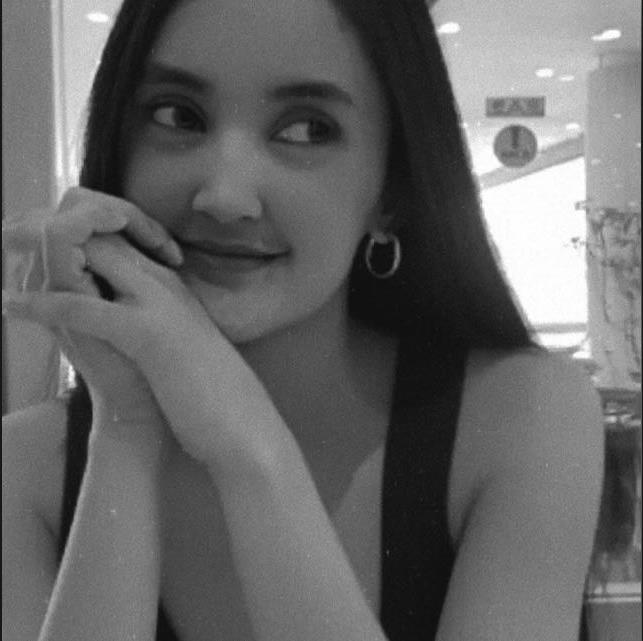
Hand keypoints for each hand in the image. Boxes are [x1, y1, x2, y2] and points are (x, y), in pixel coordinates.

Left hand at [3, 189, 288, 473]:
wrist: (241, 422)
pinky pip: (83, 308)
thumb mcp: (169, 340)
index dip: (70, 230)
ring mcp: (157, 302)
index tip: (35, 244)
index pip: (112, 234)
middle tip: (7, 233)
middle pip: (96, 227)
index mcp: (167, 281)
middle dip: (44, 226)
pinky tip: (12, 309)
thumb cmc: (208, 387)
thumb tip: (112, 308)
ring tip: (5, 250)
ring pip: (88, 252)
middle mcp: (161, 281)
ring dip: (39, 251)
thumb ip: (143, 315)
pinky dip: (44, 306)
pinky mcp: (149, 334)